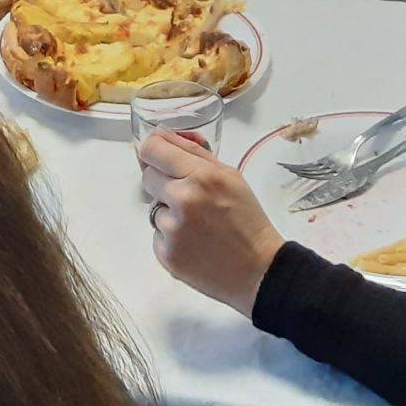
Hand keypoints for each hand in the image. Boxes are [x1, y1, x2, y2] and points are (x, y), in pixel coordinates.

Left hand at [140, 130, 284, 318]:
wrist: (259, 270)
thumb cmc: (248, 219)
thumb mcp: (230, 176)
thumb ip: (195, 153)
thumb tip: (163, 135)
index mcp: (201, 176)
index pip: (152, 149)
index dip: (154, 151)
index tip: (159, 157)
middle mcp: (182, 199)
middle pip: (147, 176)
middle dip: (163, 182)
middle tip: (186, 196)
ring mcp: (172, 229)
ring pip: (153, 208)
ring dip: (168, 213)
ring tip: (197, 226)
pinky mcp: (165, 254)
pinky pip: (157, 234)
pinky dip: (170, 237)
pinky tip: (194, 243)